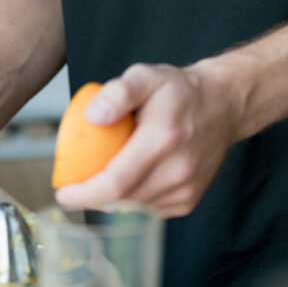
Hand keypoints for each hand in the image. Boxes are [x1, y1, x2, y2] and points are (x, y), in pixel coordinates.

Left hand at [54, 61, 242, 217]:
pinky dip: (132, 201)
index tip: (63, 192)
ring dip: (111, 199)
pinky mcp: (189, 200)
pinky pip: (149, 210)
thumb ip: (119, 91)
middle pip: (122, 200)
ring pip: (134, 209)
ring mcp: (185, 189)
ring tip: (100, 178)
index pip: (116, 182)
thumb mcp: (147, 75)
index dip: (84, 194)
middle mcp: (177, 170)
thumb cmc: (180, 91)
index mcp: (164, 139)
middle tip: (74, 185)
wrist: (224, 104)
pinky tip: (128, 180)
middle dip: (91, 198)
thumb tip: (91, 116)